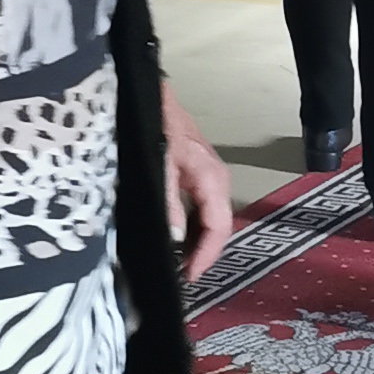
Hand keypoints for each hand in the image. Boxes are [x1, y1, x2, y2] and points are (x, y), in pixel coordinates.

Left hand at [162, 83, 232, 280]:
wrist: (154, 96)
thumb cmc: (159, 126)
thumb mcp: (161, 164)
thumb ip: (169, 202)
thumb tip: (177, 238)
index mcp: (213, 180)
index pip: (219, 228)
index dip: (206, 256)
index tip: (189, 277)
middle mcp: (217, 180)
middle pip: (218, 226)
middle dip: (203, 253)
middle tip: (183, 275)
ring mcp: (209, 176)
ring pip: (211, 218)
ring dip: (198, 241)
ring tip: (179, 261)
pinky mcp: (198, 173)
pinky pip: (202, 207)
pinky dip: (193, 225)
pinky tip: (178, 235)